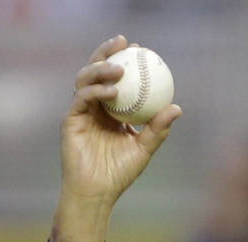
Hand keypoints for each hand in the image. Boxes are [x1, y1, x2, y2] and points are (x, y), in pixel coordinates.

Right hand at [50, 36, 182, 241]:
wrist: (97, 192)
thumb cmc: (120, 173)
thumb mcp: (144, 149)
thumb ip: (158, 129)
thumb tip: (177, 107)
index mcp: (110, 110)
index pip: (116, 78)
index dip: (126, 60)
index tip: (141, 49)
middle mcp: (94, 106)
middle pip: (97, 70)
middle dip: (108, 51)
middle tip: (125, 42)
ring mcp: (81, 112)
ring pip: (86, 79)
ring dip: (102, 69)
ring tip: (120, 68)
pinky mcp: (70, 120)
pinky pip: (82, 98)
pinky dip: (96, 91)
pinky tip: (111, 90)